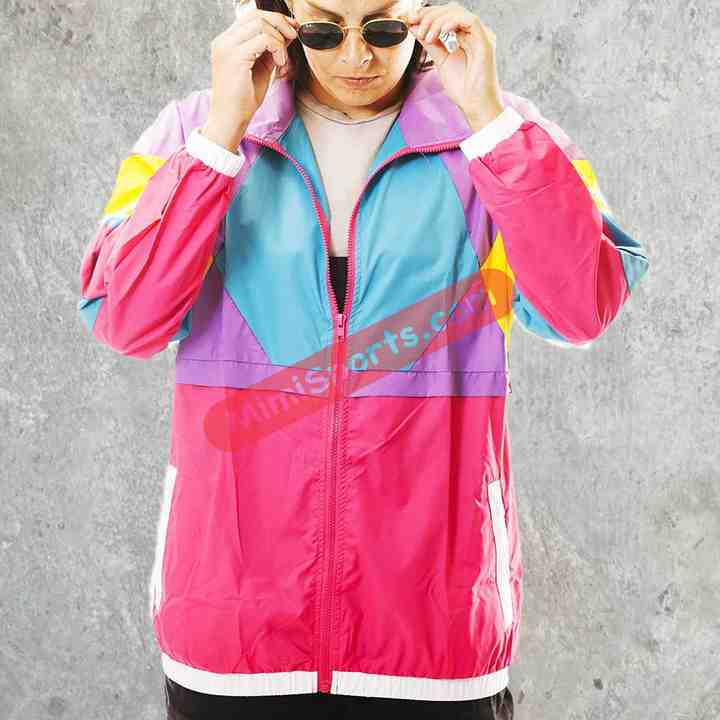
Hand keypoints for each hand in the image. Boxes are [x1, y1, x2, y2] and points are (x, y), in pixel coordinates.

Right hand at [203, 3, 298, 149]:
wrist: (230, 119)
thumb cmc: (243, 100)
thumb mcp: (261, 68)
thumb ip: (271, 50)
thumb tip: (287, 33)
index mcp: (226, 41)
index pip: (251, 16)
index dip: (274, 18)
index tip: (291, 29)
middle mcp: (223, 41)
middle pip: (256, 15)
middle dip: (280, 23)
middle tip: (293, 37)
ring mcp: (227, 47)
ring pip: (261, 25)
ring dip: (279, 40)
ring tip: (282, 60)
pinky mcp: (235, 57)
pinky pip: (264, 40)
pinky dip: (278, 49)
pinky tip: (279, 64)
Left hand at [403, 1, 504, 130]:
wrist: (474, 106)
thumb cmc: (462, 88)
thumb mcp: (440, 61)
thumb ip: (429, 43)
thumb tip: (414, 27)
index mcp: (465, 36)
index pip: (446, 15)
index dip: (428, 14)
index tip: (411, 19)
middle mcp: (474, 33)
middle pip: (451, 9)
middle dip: (429, 14)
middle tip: (414, 22)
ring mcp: (481, 36)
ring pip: (458, 12)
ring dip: (437, 20)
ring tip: (426, 36)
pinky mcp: (485, 42)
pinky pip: (470, 21)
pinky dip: (451, 22)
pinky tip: (439, 33)